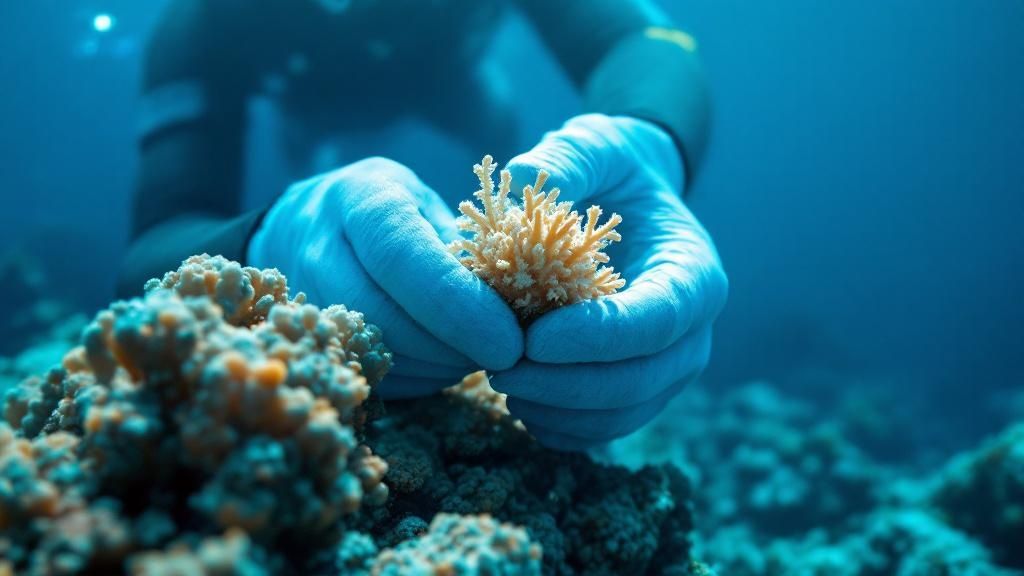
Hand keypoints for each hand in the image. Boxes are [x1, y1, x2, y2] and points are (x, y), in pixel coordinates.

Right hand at [248, 157, 522, 397]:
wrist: (311, 223)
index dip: (457, 305)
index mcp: (360, 200)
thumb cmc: (395, 208)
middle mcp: (320, 249)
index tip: (508, 340)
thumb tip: (517, 304)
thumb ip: (467, 246)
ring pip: (379, 354)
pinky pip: (375, 375)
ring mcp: (309, 301)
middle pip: (383, 315)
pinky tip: (449, 358)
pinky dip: (424, 376)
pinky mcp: (318, 340)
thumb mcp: (433, 203)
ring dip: (443, 365)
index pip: (400, 258)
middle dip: (453, 346)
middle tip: (507, 353)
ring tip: (481, 349)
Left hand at [493, 114, 727, 449]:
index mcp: (693, 273)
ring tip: (502, 387)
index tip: (533, 340)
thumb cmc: (612, 171)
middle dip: (569, 386)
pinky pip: (609, 427)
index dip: (596, 338)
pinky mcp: (642, 390)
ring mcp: (670, 367)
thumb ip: (568, 159)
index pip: (656, 321)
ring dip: (562, 413)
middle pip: (642, 379)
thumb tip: (525, 176)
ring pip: (625, 414)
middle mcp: (693, 331)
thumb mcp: (593, 148)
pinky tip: (521, 407)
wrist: (630, 202)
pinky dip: (565, 428)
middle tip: (500, 372)